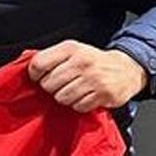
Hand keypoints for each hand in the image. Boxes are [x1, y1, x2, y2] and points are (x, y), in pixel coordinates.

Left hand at [28, 41, 147, 111]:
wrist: (127, 69)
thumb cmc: (94, 61)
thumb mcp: (73, 51)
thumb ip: (52, 58)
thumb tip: (29, 70)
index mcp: (71, 48)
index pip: (39, 64)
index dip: (35, 75)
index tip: (39, 78)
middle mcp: (82, 62)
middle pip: (48, 85)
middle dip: (52, 88)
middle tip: (62, 85)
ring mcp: (94, 78)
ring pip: (62, 98)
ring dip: (66, 98)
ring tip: (75, 90)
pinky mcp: (104, 94)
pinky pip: (78, 106)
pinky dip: (79, 105)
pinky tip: (86, 96)